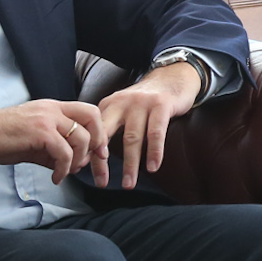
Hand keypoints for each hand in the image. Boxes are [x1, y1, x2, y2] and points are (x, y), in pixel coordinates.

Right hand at [0, 99, 105, 184]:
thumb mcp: (32, 141)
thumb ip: (53, 150)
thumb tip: (73, 165)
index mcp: (52, 107)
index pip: (88, 110)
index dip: (98, 131)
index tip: (98, 152)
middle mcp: (52, 109)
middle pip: (92, 117)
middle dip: (98, 141)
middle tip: (94, 161)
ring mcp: (46, 118)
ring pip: (80, 138)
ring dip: (79, 160)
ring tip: (67, 172)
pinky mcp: (39, 132)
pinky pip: (64, 153)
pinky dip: (64, 169)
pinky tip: (56, 177)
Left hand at [95, 59, 203, 189]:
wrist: (173, 76)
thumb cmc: (148, 100)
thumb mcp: (124, 108)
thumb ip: (111, 126)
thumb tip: (94, 157)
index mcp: (108, 105)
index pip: (94, 133)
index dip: (90, 155)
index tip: (87, 174)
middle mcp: (122, 102)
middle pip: (106, 135)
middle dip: (102, 161)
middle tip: (101, 183)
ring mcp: (142, 103)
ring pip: (132, 138)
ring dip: (130, 164)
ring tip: (128, 184)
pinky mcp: (161, 105)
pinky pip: (156, 132)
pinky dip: (154, 152)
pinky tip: (153, 167)